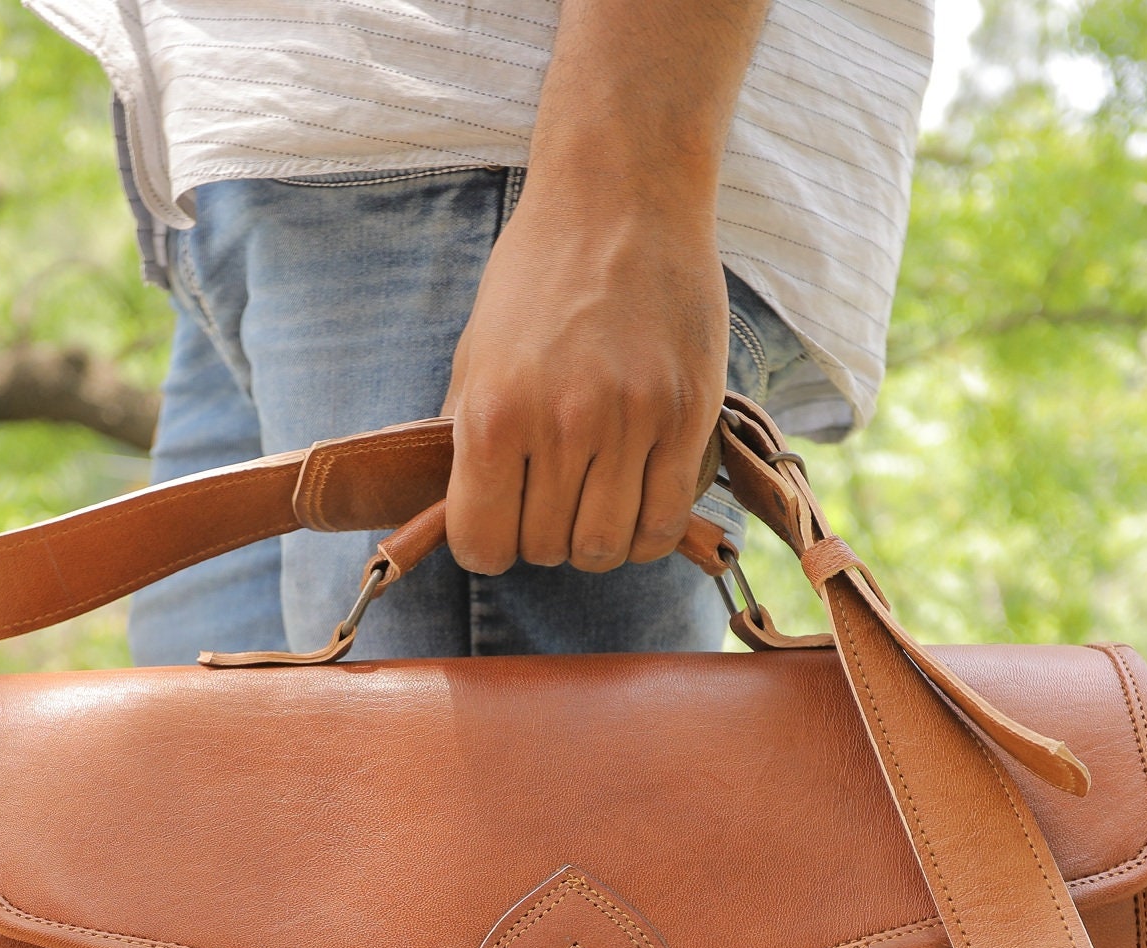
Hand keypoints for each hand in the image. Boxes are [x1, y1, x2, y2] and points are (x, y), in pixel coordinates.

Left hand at [436, 0, 769, 578]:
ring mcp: (630, 422)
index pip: (481, 544)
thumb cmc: (539, 273)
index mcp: (493, 411)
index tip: (498, 522)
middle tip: (551, 497)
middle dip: (542, 538)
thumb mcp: (476, 351)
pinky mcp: (687, 417)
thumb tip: (459, 515)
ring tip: (595, 500)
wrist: (621, 199)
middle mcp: (561, 423)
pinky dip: (647, 531)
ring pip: (606, 548)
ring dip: (595, 541)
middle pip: (545, 550)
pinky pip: (664, 521)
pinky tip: (637, 502)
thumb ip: (467, 437)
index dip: (486, 544)